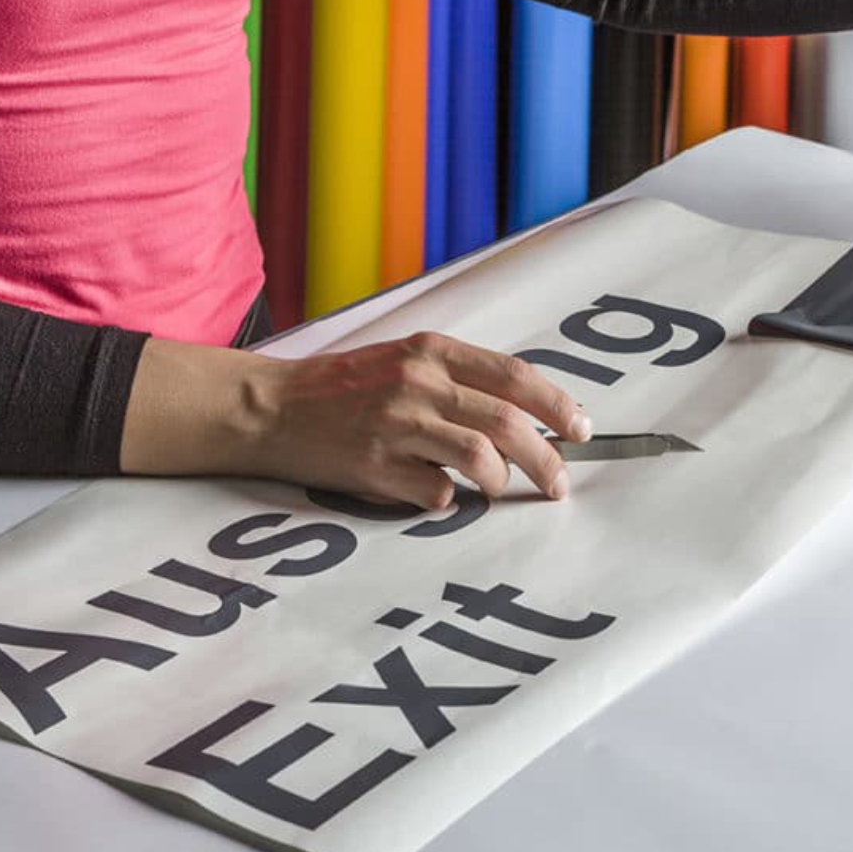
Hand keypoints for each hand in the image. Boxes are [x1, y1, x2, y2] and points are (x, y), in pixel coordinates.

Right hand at [120, 332, 591, 507]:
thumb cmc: (343, 388)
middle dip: (547, 458)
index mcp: (432, 351)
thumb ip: (458, 379)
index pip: (514, 375)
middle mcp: (418, 383)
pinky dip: (446, 500)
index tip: (581, 430)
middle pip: (508, 422)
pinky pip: (435, 493)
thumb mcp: (403, 360)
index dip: (558, 405)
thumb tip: (522, 416)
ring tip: (498, 490)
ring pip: (480, 458)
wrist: (271, 406)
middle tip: (559, 483)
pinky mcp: (375, 466)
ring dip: (501, 482)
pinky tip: (433, 493)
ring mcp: (396, 425)